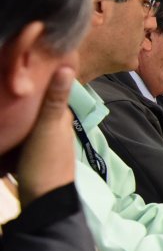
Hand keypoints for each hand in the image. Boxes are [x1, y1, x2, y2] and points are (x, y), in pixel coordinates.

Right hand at [14, 64, 75, 203]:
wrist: (43, 201)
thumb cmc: (45, 163)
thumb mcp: (47, 128)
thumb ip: (55, 99)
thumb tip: (67, 66)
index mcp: (60, 114)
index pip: (52, 84)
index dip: (42, 68)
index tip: (27, 50)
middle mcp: (54, 122)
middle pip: (38, 97)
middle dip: (26, 84)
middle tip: (8, 67)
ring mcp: (42, 135)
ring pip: (28, 111)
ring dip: (18, 100)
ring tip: (3, 83)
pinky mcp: (29, 147)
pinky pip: (21, 126)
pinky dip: (14, 117)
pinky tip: (2, 112)